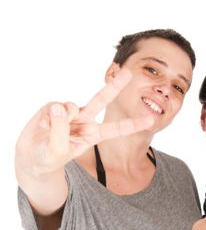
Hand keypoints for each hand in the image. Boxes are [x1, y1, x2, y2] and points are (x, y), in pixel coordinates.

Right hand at [15, 68, 153, 174]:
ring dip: (61, 120)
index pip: (115, 129)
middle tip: (128, 72)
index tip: (150, 120)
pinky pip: (54, 107)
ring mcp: (70, 112)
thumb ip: (60, 129)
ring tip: (50, 132)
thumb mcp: (58, 150)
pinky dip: (48, 117)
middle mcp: (84, 120)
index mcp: (92, 135)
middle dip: (115, 86)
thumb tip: (60, 106)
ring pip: (72, 105)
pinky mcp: (54, 106)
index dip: (132, 125)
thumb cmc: (49, 157)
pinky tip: (43, 125)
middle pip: (102, 100)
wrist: (32, 155)